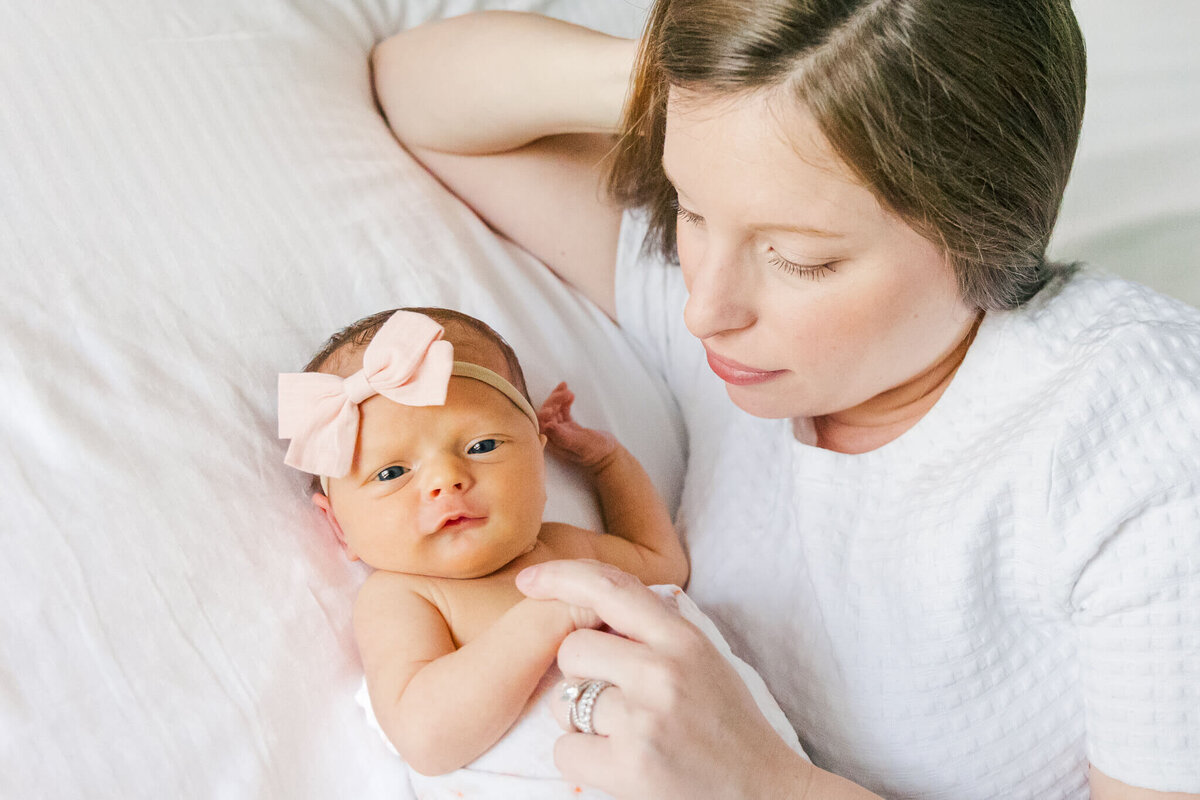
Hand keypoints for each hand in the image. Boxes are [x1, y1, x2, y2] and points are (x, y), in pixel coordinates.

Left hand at [516, 560, 811, 799]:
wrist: (763, 791)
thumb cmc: (728, 726)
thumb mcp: (703, 659)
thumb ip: (654, 630)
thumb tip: (590, 600)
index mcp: (682, 639)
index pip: (610, 588)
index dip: (561, 577)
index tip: (529, 579)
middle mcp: (663, 671)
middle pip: (572, 649)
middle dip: (579, 673)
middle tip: (612, 697)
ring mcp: (644, 719)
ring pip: (563, 702)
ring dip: (579, 721)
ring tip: (622, 734)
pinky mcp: (629, 765)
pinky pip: (565, 749)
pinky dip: (582, 760)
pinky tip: (618, 764)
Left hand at [537, 382, 617, 468]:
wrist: (609, 455)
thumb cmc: (596, 452)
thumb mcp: (581, 443)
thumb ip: (564, 437)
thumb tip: (547, 426)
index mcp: (553, 443)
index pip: (541, 425)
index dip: (543, 414)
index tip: (553, 407)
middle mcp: (554, 437)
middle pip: (546, 415)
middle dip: (554, 401)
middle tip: (566, 392)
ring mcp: (561, 431)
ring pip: (554, 411)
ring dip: (558, 398)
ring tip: (566, 387)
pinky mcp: (569, 427)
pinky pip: (562, 411)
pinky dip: (565, 401)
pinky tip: (572, 395)